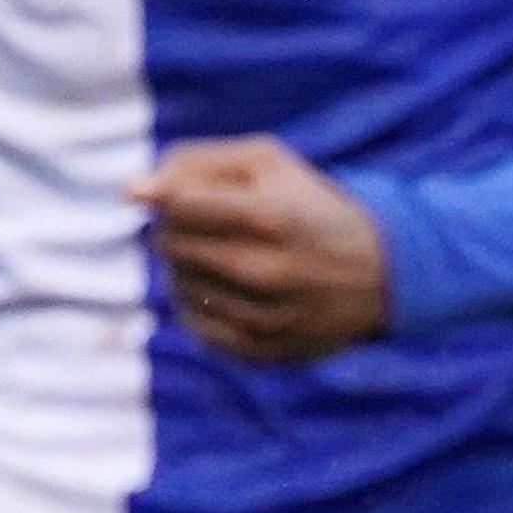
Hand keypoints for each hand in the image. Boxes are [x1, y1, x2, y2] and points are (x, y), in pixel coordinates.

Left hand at [132, 134, 389, 363]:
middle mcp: (268, 271)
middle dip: (174, 228)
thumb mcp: (266, 161)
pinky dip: (198, 303)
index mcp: (271, 216)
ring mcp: (265, 317)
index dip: (160, 196)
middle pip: (171, 244)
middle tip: (203, 224)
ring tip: (219, 255)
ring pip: (178, 285)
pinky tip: (223, 289)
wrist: (379, 275)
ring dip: (185, 265)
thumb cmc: (306, 206)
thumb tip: (133, 193)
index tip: (157, 194)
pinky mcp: (261, 352)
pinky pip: (195, 325)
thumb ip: (194, 163)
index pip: (176, 204)